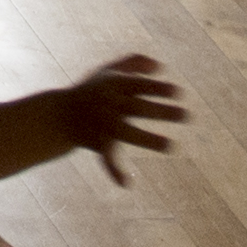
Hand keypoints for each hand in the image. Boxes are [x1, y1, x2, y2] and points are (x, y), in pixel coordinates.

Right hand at [48, 55, 185, 184]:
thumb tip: (160, 66)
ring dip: (149, 140)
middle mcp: (108, 105)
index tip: (179, 92)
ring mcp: (103, 126)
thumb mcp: (107, 71)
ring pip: (127, 134)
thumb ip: (132, 63)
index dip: (158, 88)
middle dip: (162, 112)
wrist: (59, 116)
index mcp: (112, 86)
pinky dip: (115, 171)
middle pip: (138, 108)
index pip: (139, 86)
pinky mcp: (99, 144)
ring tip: (172, 146)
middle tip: (187, 115)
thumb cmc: (90, 91)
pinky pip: (106, 159)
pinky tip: (128, 183)